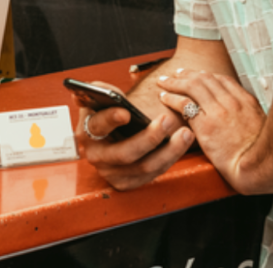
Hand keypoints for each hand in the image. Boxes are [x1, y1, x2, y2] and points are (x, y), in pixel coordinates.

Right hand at [73, 84, 193, 191]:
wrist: (113, 136)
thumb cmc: (108, 113)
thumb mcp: (100, 99)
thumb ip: (100, 90)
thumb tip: (101, 91)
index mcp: (87, 132)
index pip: (97, 126)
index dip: (110, 119)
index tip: (126, 113)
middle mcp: (96, 156)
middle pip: (125, 153)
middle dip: (149, 138)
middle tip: (167, 120)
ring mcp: (111, 173)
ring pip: (145, 167)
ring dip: (169, 150)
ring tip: (185, 132)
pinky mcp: (127, 182)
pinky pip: (153, 174)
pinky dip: (170, 159)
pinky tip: (181, 144)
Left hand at [157, 69, 266, 193]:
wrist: (259, 167)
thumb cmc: (260, 152)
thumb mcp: (260, 124)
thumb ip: (247, 113)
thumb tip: (238, 111)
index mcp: (246, 101)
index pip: (221, 79)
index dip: (204, 75)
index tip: (195, 75)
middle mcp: (231, 102)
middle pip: (204, 79)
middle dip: (186, 74)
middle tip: (175, 74)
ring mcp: (218, 111)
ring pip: (191, 86)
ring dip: (174, 82)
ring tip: (163, 82)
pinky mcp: (205, 125)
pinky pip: (184, 104)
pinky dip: (171, 98)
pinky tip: (164, 97)